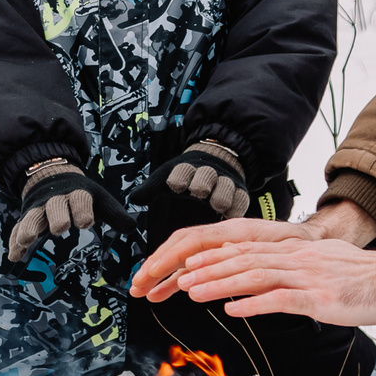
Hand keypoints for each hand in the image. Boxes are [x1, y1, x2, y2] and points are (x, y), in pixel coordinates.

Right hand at [5, 161, 135, 262]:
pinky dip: (15, 242)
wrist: (52, 177)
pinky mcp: (26, 218)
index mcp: (77, 194)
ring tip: (27, 241)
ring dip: (30, 228)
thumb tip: (132, 227)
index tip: (86, 222)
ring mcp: (39, 209)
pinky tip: (14, 256)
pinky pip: (18, 229)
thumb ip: (115, 214)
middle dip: (57, 217)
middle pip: (55, 207)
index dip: (83, 210)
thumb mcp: (99, 199)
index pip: (80, 199)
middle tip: (60, 228)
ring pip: (33, 217)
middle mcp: (56, 200)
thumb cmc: (81, 195)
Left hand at [128, 140, 249, 238]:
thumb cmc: (188, 174)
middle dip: (202, 183)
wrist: (217, 158)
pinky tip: (233, 216)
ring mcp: (224, 183)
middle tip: (200, 191)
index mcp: (187, 170)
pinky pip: (241, 200)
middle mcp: (207, 174)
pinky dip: (237, 207)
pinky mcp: (239, 192)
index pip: (182, 171)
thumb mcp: (168, 177)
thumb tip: (134, 198)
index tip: (176, 185)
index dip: (180, 177)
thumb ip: (152, 189)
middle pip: (206, 177)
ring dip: (221, 195)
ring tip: (218, 205)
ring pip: (225, 188)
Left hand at [132, 221, 375, 326]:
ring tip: (193, 292)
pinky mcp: (320, 298)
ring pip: (254, 276)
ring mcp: (308, 277)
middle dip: (208, 270)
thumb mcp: (326, 266)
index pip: (247, 252)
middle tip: (178, 279)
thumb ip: (297, 271)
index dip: (215, 258)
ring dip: (220, 284)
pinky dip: (253, 303)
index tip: (188, 267)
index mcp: (296, 253)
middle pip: (243, 260)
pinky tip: (233, 309)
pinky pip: (281, 299)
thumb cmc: (365, 278)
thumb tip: (272, 281)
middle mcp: (296, 259)